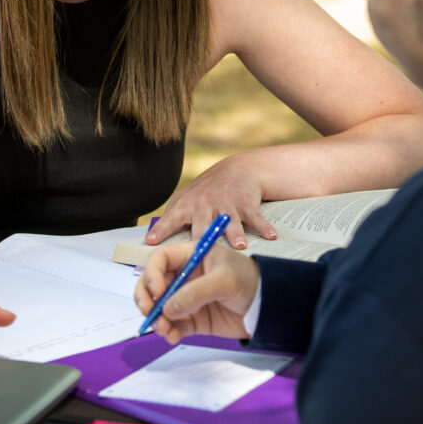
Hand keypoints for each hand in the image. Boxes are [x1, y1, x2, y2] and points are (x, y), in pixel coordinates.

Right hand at [134, 241, 259, 344]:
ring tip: (164, 329)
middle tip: (149, 311)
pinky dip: (168, 332)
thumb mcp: (225, 280)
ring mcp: (187, 299)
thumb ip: (196, 292)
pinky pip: (172, 326)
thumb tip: (168, 308)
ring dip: (155, 318)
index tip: (157, 291)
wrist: (269, 306)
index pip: (161, 259)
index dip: (152, 273)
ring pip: (159, 307)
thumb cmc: (251, 281)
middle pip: (152, 284)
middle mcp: (185, 276)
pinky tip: (173, 336)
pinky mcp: (193, 319)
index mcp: (191, 256)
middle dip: (146, 298)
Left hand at [146, 156, 276, 248]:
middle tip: (200, 253)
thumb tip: (150, 242)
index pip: (170, 219)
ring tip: (241, 246)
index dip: (161, 231)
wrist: (237, 170)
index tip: (151, 242)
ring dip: (235, 233)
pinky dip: (264, 227)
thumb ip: (171, 218)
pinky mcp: (246, 203)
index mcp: (187, 206)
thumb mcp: (186, 200)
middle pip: (202, 225)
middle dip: (201, 237)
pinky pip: (255, 216)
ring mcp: (226, 203)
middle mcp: (205, 204)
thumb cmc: (206, 192)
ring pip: (230, 221)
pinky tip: (272, 236)